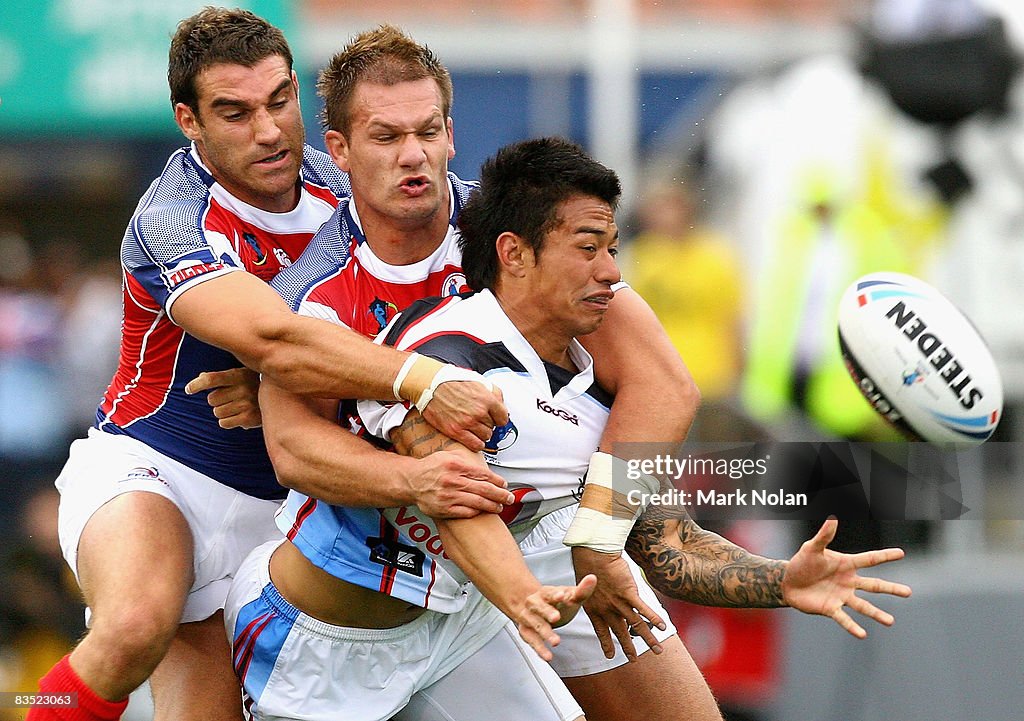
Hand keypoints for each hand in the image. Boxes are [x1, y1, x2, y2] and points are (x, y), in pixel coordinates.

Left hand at [185, 368, 261, 428]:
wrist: (282, 399)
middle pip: (212, 399)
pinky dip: (228, 422)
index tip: (189, 390)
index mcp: (239, 374)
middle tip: (230, 399)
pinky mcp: (248, 418)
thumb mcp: (242, 375)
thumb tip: (201, 377)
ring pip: (217, 412)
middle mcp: (243, 388)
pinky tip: (238, 416)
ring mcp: (246, 403)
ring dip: (223, 412)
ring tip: (236, 408)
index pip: (211, 379)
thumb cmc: (256, 385)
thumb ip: (222, 376)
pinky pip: (224, 423)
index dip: (197, 385)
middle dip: (217, 401)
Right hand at [410, 451, 514, 518]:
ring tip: (501, 506)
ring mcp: (449, 496)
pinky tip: (484, 511)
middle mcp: (453, 480)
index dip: (497, 480)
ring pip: (478, 502)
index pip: (483, 474)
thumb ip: (465, 457)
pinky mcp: (444, 509)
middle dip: (501, 495)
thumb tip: (483, 462)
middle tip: (510, 497)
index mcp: (456, 465)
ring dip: (493, 505)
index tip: (504, 484)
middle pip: (484, 489)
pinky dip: (477, 512)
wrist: (411, 481)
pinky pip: (466, 512)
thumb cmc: (430, 467)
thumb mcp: (447, 454)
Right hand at [422, 382, 507, 451]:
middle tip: (479, 419)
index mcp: (487, 399)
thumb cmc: (451, 381)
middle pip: (493, 428)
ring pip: (485, 437)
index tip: (495, 418)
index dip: (499, 418)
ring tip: (474, 427)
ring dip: (481, 433)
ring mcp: (468, 422)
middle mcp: (479, 412)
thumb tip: (502, 405)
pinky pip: (475, 444)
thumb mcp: (478, 381)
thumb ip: (494, 393)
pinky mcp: (456, 431)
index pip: (503, 418)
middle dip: (488, 424)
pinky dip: (476, 444)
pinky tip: (472, 437)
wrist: (430, 384)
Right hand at [515, 574, 597, 661]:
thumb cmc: (555, 601)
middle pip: (539, 607)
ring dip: (545, 633)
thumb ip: (581, 590)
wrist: (532, 606)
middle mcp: (535, 604)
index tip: (562, 596)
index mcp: (546, 593)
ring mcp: (529, 618)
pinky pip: (532, 641)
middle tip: (556, 617)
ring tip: (556, 641)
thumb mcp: (569, 595)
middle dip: (547, 612)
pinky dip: (539, 649)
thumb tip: (592, 578)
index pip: (550, 592)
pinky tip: (548, 656)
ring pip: (536, 625)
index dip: (555, 594)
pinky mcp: (526, 632)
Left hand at [571, 547, 666, 660]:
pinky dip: (654, 618)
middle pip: (621, 633)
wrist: (593, 555)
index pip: (601, 631)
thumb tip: (597, 596)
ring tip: (658, 651)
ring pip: (637, 625)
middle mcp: (607, 610)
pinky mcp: (629, 593)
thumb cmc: (588, 565)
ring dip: (648, 639)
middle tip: (634, 660)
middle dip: (629, 648)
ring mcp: (619, 603)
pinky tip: (663, 627)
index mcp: (594, 609)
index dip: (606, 644)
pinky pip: (643, 609)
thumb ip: (593, 595)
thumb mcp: (586, 586)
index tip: (610, 656)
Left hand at [783, 518, 911, 637]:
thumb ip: (824, 536)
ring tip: (890, 621)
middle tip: (908, 592)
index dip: (884, 556)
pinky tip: (862, 634)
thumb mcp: (811, 548)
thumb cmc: (802, 563)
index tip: (901, 553)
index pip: (869, 559)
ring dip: (876, 614)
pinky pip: (844, 618)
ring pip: (863, 606)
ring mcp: (841, 596)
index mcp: (846, 564)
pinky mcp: (831, 609)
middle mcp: (848, 581)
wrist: (788, 582)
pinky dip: (852, 626)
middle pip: (874, 586)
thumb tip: (833, 519)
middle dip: (891, 589)